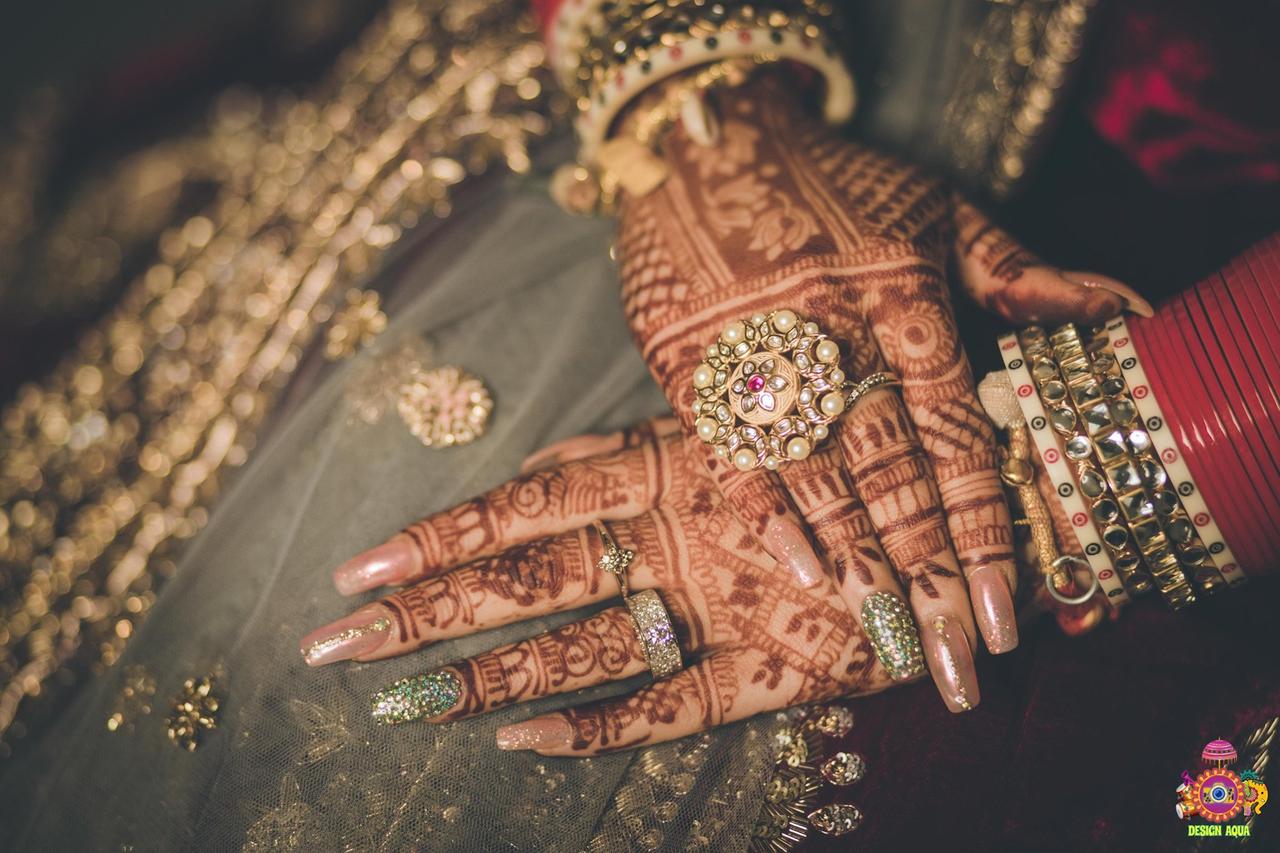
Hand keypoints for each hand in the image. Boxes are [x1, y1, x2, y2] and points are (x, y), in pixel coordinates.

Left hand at [300, 421, 921, 756]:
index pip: (528, 504)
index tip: (354, 564)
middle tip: (332, 646)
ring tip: (403, 706)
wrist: (968, 495)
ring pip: (586, 644)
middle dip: (429, 611)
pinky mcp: (775, 664)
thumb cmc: (839, 448)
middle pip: (532, 577)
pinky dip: (605, 727)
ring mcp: (724, 600)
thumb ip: (629, 451)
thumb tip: (539, 463)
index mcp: (670, 464)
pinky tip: (529, 744)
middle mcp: (681, 531)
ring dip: (492, 677)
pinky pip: (678, 707)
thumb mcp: (727, 429)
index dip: (441, 534)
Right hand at [614, 74, 1151, 692]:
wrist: (707, 144)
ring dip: (857, 566)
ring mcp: (761, 350)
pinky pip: (737, 453)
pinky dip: (770, 515)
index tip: (1006, 612)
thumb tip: (1122, 313)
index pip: (956, 432)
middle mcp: (837, 331)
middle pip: (893, 474)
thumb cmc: (837, 182)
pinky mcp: (692, 365)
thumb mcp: (937, 210)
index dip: (984, 526)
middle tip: (956, 661)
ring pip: (818, 476)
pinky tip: (804, 574)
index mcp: (905, 295)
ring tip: (891, 641)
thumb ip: (1019, 272)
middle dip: (930, 574)